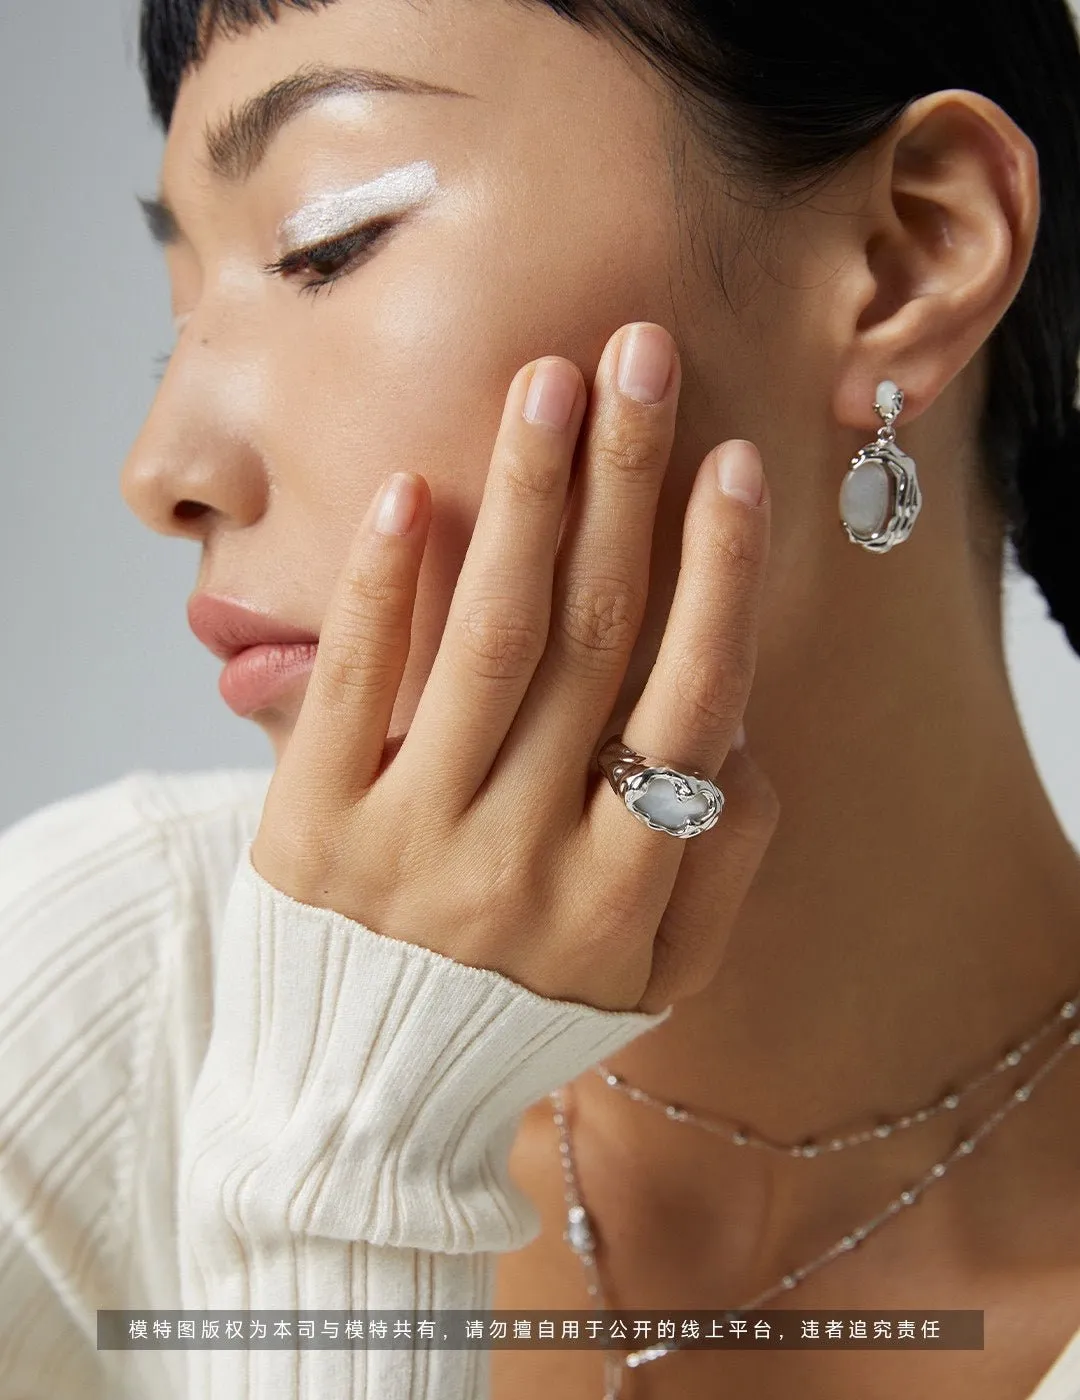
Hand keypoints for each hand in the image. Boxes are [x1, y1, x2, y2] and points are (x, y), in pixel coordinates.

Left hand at [251, 322, 778, 1015]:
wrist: (358, 1092)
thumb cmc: (522, 1009)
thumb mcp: (652, 975)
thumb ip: (720, 867)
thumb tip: (743, 737)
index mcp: (620, 897)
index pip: (686, 709)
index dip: (719, 580)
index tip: (736, 466)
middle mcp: (522, 866)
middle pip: (587, 644)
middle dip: (623, 487)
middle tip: (639, 358)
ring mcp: (409, 847)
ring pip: (483, 644)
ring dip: (519, 501)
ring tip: (545, 385)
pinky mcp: (310, 831)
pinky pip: (351, 691)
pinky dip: (381, 588)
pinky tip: (409, 491)